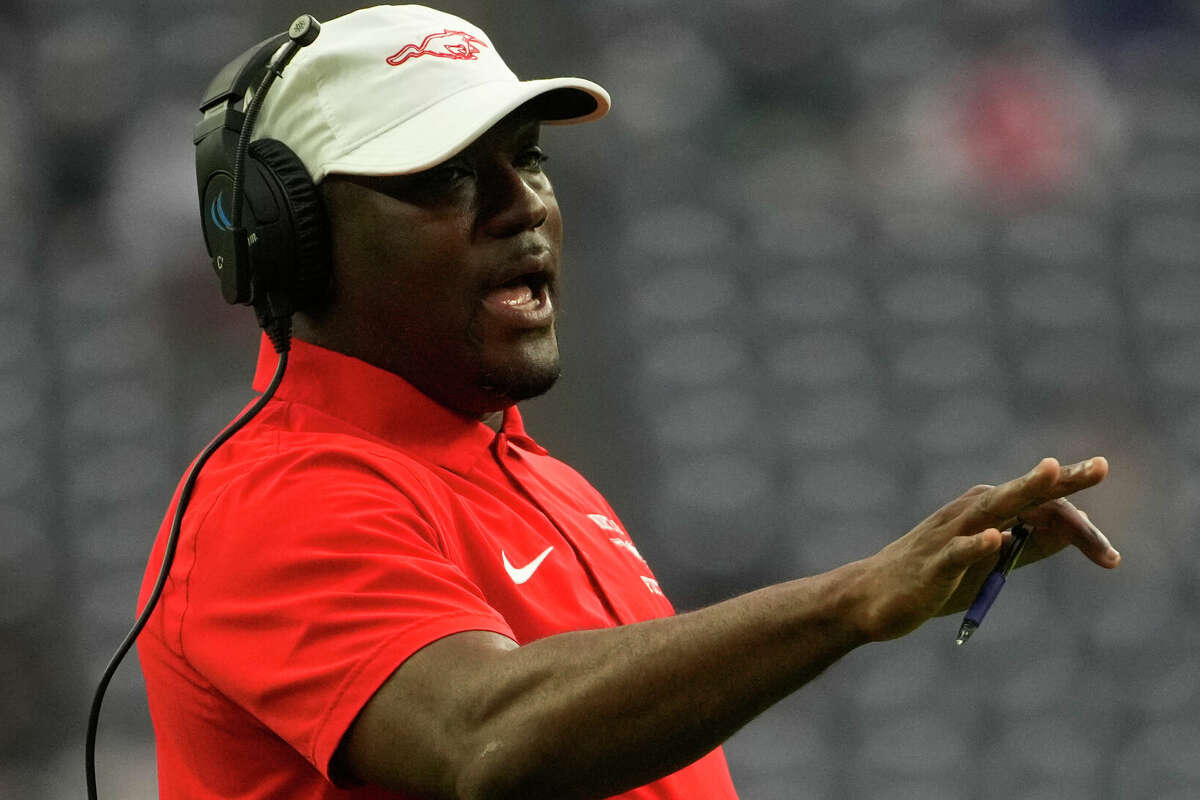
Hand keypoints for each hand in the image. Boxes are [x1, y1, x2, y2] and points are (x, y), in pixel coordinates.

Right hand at [848, 457, 1115, 641]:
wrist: (870, 597)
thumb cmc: (934, 576)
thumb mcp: (992, 560)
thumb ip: (1030, 543)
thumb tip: (1077, 530)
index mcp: (988, 510)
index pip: (1043, 506)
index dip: (1082, 529)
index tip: (1112, 559)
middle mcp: (971, 512)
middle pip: (1023, 494)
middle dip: (1062, 480)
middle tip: (1101, 467)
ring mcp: (949, 535)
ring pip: (992, 510)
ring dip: (1022, 490)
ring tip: (1051, 471)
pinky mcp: (932, 564)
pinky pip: (956, 551)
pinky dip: (976, 544)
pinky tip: (996, 537)